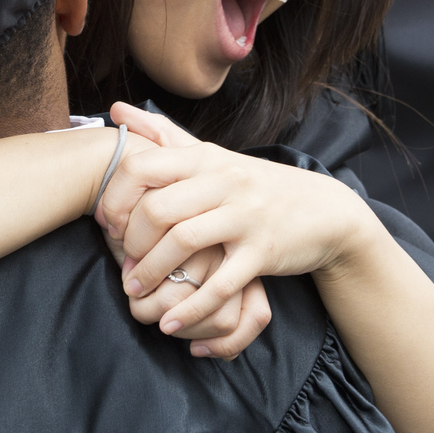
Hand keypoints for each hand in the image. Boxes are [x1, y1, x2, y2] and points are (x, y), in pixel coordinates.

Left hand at [94, 124, 274, 358]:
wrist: (323, 211)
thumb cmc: (254, 185)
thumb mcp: (211, 155)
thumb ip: (162, 134)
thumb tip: (117, 110)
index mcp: (204, 158)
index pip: (141, 167)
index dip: (115, 200)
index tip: (110, 225)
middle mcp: (224, 181)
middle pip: (157, 208)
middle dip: (131, 243)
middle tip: (123, 264)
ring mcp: (246, 216)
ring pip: (183, 242)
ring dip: (152, 274)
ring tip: (137, 293)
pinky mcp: (264, 252)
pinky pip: (220, 284)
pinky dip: (190, 307)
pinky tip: (170, 322)